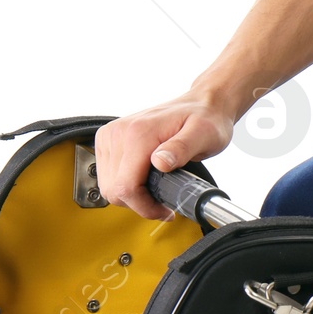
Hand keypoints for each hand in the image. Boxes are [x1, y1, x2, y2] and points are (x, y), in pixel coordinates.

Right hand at [94, 95, 235, 219]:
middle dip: (138, 203)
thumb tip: (160, 162)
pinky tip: (144, 180)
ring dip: (130, 195)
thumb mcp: (204, 134)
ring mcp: (111, 135)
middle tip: (163, 201)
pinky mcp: (109, 139)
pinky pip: (108, 175)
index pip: (126, 186)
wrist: (200, 103)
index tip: (164, 210)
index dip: (144, 206)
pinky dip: (124, 184)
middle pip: (113, 189)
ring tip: (155, 190)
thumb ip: (181, 148)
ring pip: (108, 186)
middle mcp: (119, 132)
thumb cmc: (205, 118)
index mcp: (138, 132)